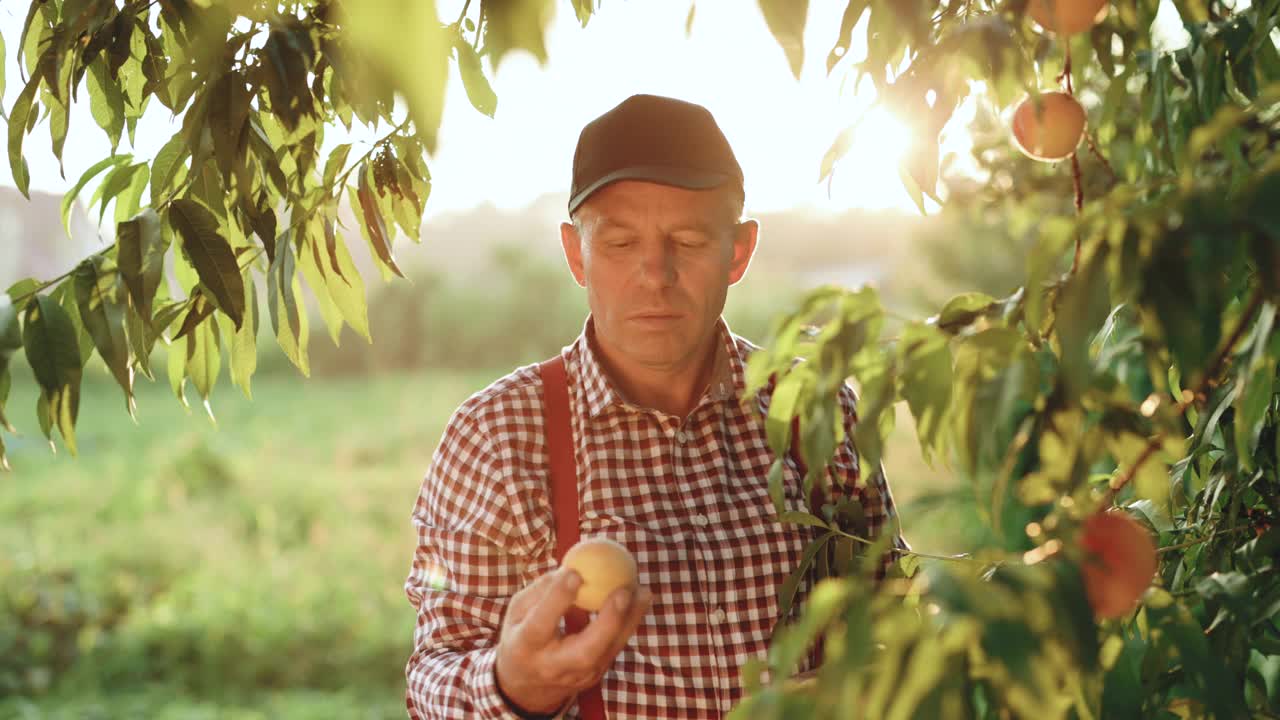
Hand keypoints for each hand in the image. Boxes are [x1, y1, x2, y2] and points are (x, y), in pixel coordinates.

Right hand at [495, 567, 651, 713]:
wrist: (527, 687)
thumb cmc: (522, 635)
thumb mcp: (517, 611)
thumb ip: (541, 590)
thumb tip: (572, 567)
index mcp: (525, 647)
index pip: (541, 625)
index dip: (558, 600)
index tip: (575, 574)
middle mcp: (553, 666)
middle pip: (585, 651)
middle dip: (608, 621)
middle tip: (624, 591)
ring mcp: (578, 676)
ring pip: (609, 651)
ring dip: (629, 620)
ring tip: (642, 591)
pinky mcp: (595, 675)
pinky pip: (615, 647)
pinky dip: (628, 623)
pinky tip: (639, 600)